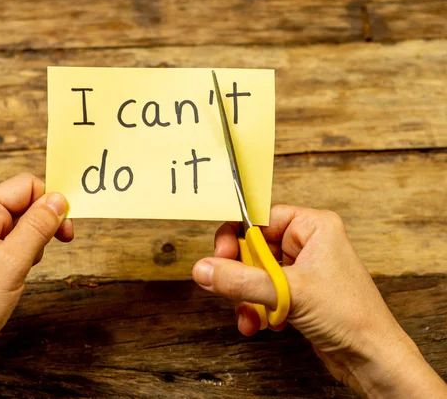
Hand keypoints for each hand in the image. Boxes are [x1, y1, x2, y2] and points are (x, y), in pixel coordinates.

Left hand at [0, 173, 72, 398]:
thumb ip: (37, 227)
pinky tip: (11, 272)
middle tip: (47, 252)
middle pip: (19, 201)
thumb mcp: (12, 265)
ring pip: (12, 220)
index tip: (64, 231)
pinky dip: (14, 249)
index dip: (50, 204)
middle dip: (40, 224)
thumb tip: (58, 199)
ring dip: (27, 239)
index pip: (25, 186)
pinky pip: (0, 235)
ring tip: (20, 269)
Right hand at [192, 205, 445, 398]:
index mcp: (313, 226)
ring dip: (246, 297)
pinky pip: (263, 292)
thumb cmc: (351, 316)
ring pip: (255, 273)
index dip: (236, 234)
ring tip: (249, 316)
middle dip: (240, 274)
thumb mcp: (289, 292)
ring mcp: (301, 269)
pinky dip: (256, 308)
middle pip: (253, 246)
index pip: (260, 216)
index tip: (219, 255)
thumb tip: (204, 269)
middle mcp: (307, 243)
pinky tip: (261, 324)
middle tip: (228, 287)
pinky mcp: (298, 293)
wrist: (372, 358)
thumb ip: (241, 280)